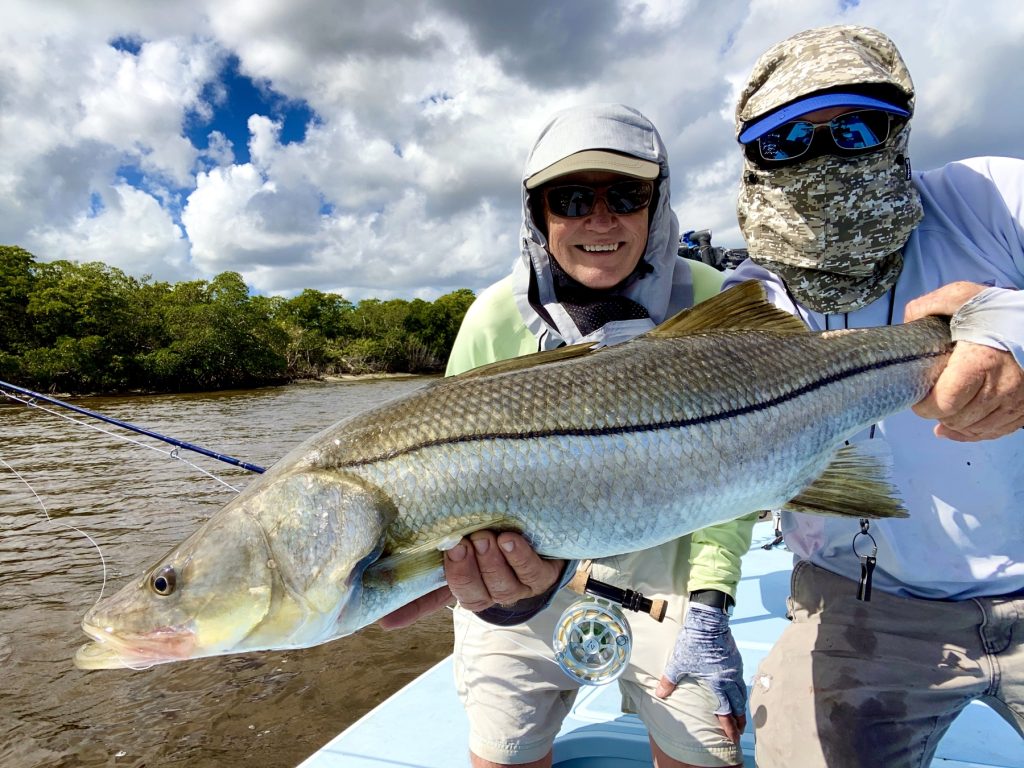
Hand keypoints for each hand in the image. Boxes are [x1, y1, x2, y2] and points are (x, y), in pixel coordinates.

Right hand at [377, 531, 563, 628]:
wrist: (542, 542)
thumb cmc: (492, 547)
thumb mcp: (460, 554)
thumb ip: (426, 573)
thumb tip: (381, 608)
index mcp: (467, 591)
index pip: (434, 603)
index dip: (412, 610)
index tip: (388, 617)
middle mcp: (492, 594)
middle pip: (475, 593)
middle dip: (465, 570)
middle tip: (458, 545)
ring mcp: (519, 587)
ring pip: (502, 583)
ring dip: (491, 561)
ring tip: (484, 538)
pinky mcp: (544, 575)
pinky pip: (531, 571)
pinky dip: (520, 556)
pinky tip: (510, 540)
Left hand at [655, 603, 745, 743]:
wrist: (708, 621)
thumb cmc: (693, 642)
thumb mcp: (679, 662)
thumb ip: (670, 680)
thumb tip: (660, 694)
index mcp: (718, 682)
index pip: (725, 710)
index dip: (728, 725)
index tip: (732, 737)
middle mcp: (730, 678)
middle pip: (738, 704)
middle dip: (739, 719)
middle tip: (740, 731)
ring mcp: (735, 668)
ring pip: (741, 692)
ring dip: (740, 705)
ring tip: (740, 714)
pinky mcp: (735, 659)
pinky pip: (740, 680)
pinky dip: (740, 690)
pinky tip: (736, 691)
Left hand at [905, 282, 1023, 440]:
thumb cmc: (999, 311)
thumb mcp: (962, 298)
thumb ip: (930, 306)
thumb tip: (908, 321)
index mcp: (981, 362)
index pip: (945, 403)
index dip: (925, 404)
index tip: (919, 394)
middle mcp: (1002, 387)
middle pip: (958, 419)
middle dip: (938, 412)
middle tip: (931, 398)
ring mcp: (1017, 402)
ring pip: (975, 429)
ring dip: (955, 422)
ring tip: (945, 407)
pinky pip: (995, 432)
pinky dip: (973, 432)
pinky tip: (955, 427)